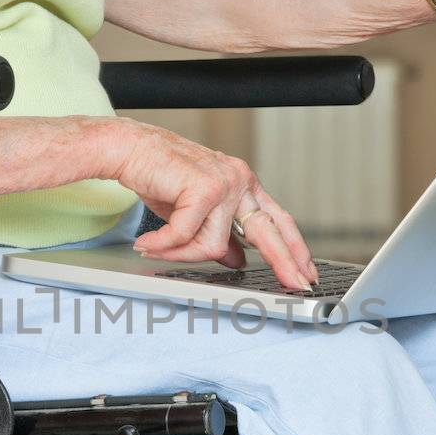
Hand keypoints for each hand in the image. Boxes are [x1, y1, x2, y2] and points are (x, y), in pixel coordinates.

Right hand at [104, 119, 317, 291]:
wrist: (129, 148)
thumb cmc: (158, 175)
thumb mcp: (195, 210)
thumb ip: (219, 233)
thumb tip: (237, 260)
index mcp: (243, 184)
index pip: (279, 220)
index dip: (295, 248)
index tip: (306, 270)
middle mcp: (239, 181)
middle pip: (269, 232)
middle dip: (284, 263)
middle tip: (297, 286)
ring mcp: (224, 183)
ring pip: (212, 244)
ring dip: (180, 252)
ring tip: (155, 248)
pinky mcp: (203, 188)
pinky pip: (185, 236)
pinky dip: (162, 246)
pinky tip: (146, 244)